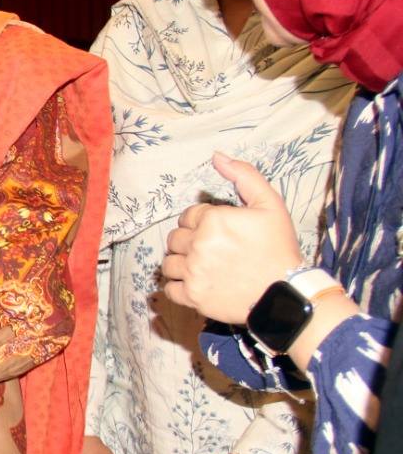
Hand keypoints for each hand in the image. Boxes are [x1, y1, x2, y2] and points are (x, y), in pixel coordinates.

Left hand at [161, 153, 302, 322]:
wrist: (285, 292)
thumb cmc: (279, 248)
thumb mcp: (270, 204)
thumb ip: (244, 176)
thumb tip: (218, 156)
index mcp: (212, 220)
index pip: (188, 216)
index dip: (202, 222)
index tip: (220, 232)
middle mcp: (198, 245)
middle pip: (175, 238)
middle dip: (189, 241)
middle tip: (212, 249)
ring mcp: (193, 272)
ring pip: (168, 263)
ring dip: (181, 263)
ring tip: (202, 266)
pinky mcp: (192, 296)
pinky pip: (170, 289)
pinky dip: (178, 287)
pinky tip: (196, 283)